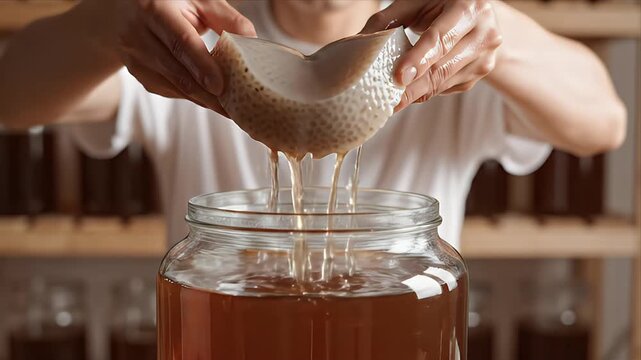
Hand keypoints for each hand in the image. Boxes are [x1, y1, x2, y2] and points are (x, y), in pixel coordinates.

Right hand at [110, 0, 255, 113]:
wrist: (125, 7)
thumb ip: (225, 17)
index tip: (220, 87)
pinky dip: (190, 95)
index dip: (201, 66)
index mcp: (153, 8)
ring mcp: (132, 55)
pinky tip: (207, 98)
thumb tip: (252, 40)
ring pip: (172, 85)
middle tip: (233, 109)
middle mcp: (136, 33)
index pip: (180, 42)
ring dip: (201, 99)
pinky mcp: (136, 72)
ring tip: (227, 108)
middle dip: (207, 94)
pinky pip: (167, 89)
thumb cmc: (171, 0)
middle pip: (176, 70)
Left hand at [362, 0, 501, 111]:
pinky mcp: (481, 72)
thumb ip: (387, 20)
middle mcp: (484, 33)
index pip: (439, 39)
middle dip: (413, 87)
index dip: (418, 59)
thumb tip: (357, 43)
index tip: (399, 77)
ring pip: (445, 82)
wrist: (475, 6)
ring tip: (393, 99)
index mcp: (468, 8)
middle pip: (441, 67)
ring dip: (417, 92)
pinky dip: (428, 90)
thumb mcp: (415, 2)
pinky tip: (413, 89)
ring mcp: (486, 55)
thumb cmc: (440, 1)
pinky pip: (449, 87)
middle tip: (388, 102)